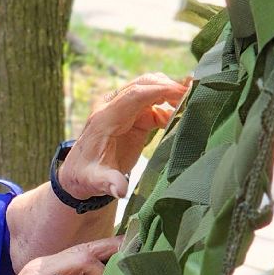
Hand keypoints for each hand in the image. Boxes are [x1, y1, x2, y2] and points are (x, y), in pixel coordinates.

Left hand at [58, 73, 190, 201]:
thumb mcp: (95, 181)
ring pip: (149, 88)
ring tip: (191, 104)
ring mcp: (122, 109)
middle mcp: (112, 107)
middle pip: (143, 84)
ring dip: (170, 93)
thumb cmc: (87, 175)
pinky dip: (168, 107)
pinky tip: (180, 118)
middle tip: (193, 95)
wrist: (79, 172)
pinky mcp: (131, 116)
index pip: (134, 95)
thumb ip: (108, 183)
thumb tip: (120, 190)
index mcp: (105, 118)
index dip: (158, 91)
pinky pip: (152, 103)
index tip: (182, 93)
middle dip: (169, 87)